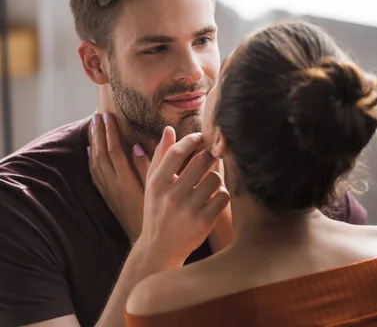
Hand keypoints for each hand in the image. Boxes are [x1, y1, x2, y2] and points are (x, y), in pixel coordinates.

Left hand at [88, 113, 149, 243]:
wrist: (149, 241)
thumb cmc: (156, 213)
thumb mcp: (156, 189)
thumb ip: (147, 167)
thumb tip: (138, 145)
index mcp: (126, 180)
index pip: (114, 150)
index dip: (111, 132)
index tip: (109, 116)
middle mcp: (113, 185)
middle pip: (101, 154)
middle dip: (99, 133)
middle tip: (97, 115)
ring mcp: (108, 191)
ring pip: (95, 162)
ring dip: (93, 143)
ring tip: (92, 127)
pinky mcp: (107, 197)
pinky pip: (94, 174)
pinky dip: (90, 160)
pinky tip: (89, 152)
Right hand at [136, 126, 229, 266]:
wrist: (159, 249)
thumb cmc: (157, 209)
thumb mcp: (153, 183)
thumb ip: (161, 155)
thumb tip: (169, 129)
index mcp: (157, 182)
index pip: (177, 151)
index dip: (191, 140)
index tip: (199, 138)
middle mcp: (171, 195)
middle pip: (201, 161)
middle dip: (208, 156)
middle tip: (209, 157)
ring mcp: (188, 209)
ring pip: (215, 178)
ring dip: (216, 177)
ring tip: (210, 181)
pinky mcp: (203, 223)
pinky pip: (223, 197)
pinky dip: (221, 195)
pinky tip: (214, 197)